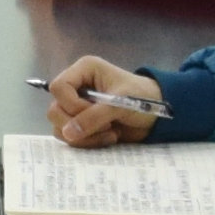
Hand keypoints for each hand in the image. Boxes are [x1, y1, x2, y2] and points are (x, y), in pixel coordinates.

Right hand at [46, 54, 163, 148]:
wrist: (159, 116)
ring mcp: (77, 107)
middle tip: (105, 126)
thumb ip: (94, 117)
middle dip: (78, 124)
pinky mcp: (82, 124)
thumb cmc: (143, 99)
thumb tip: (67, 133)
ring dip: (84, 136)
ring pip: (60, 127)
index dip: (71, 104)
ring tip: (110, 133)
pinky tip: (108, 137)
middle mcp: (77, 88)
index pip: (59, 87)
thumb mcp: (120, 104)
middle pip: (55, 110)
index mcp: (84, 71)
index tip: (92, 111)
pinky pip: (70, 138)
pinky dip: (87, 142)